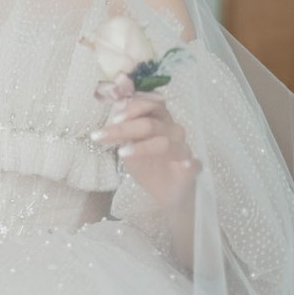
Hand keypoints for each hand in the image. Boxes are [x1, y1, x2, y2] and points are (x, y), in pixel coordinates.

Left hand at [90, 88, 199, 211]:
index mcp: (157, 119)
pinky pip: (191, 162)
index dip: (131, 105)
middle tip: (101, 135)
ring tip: (122, 154)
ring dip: (142, 147)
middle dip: (124, 128)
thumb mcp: (128, 145)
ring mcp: (182, 147)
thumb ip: (122, 128)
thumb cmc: (146, 162)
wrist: (164, 190)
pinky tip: (182, 165)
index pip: (147, 103)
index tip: (112, 111)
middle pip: (150, 122)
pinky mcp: (191, 167)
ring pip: (165, 141)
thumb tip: (114, 110)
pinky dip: (187, 162)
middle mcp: (170, 129)